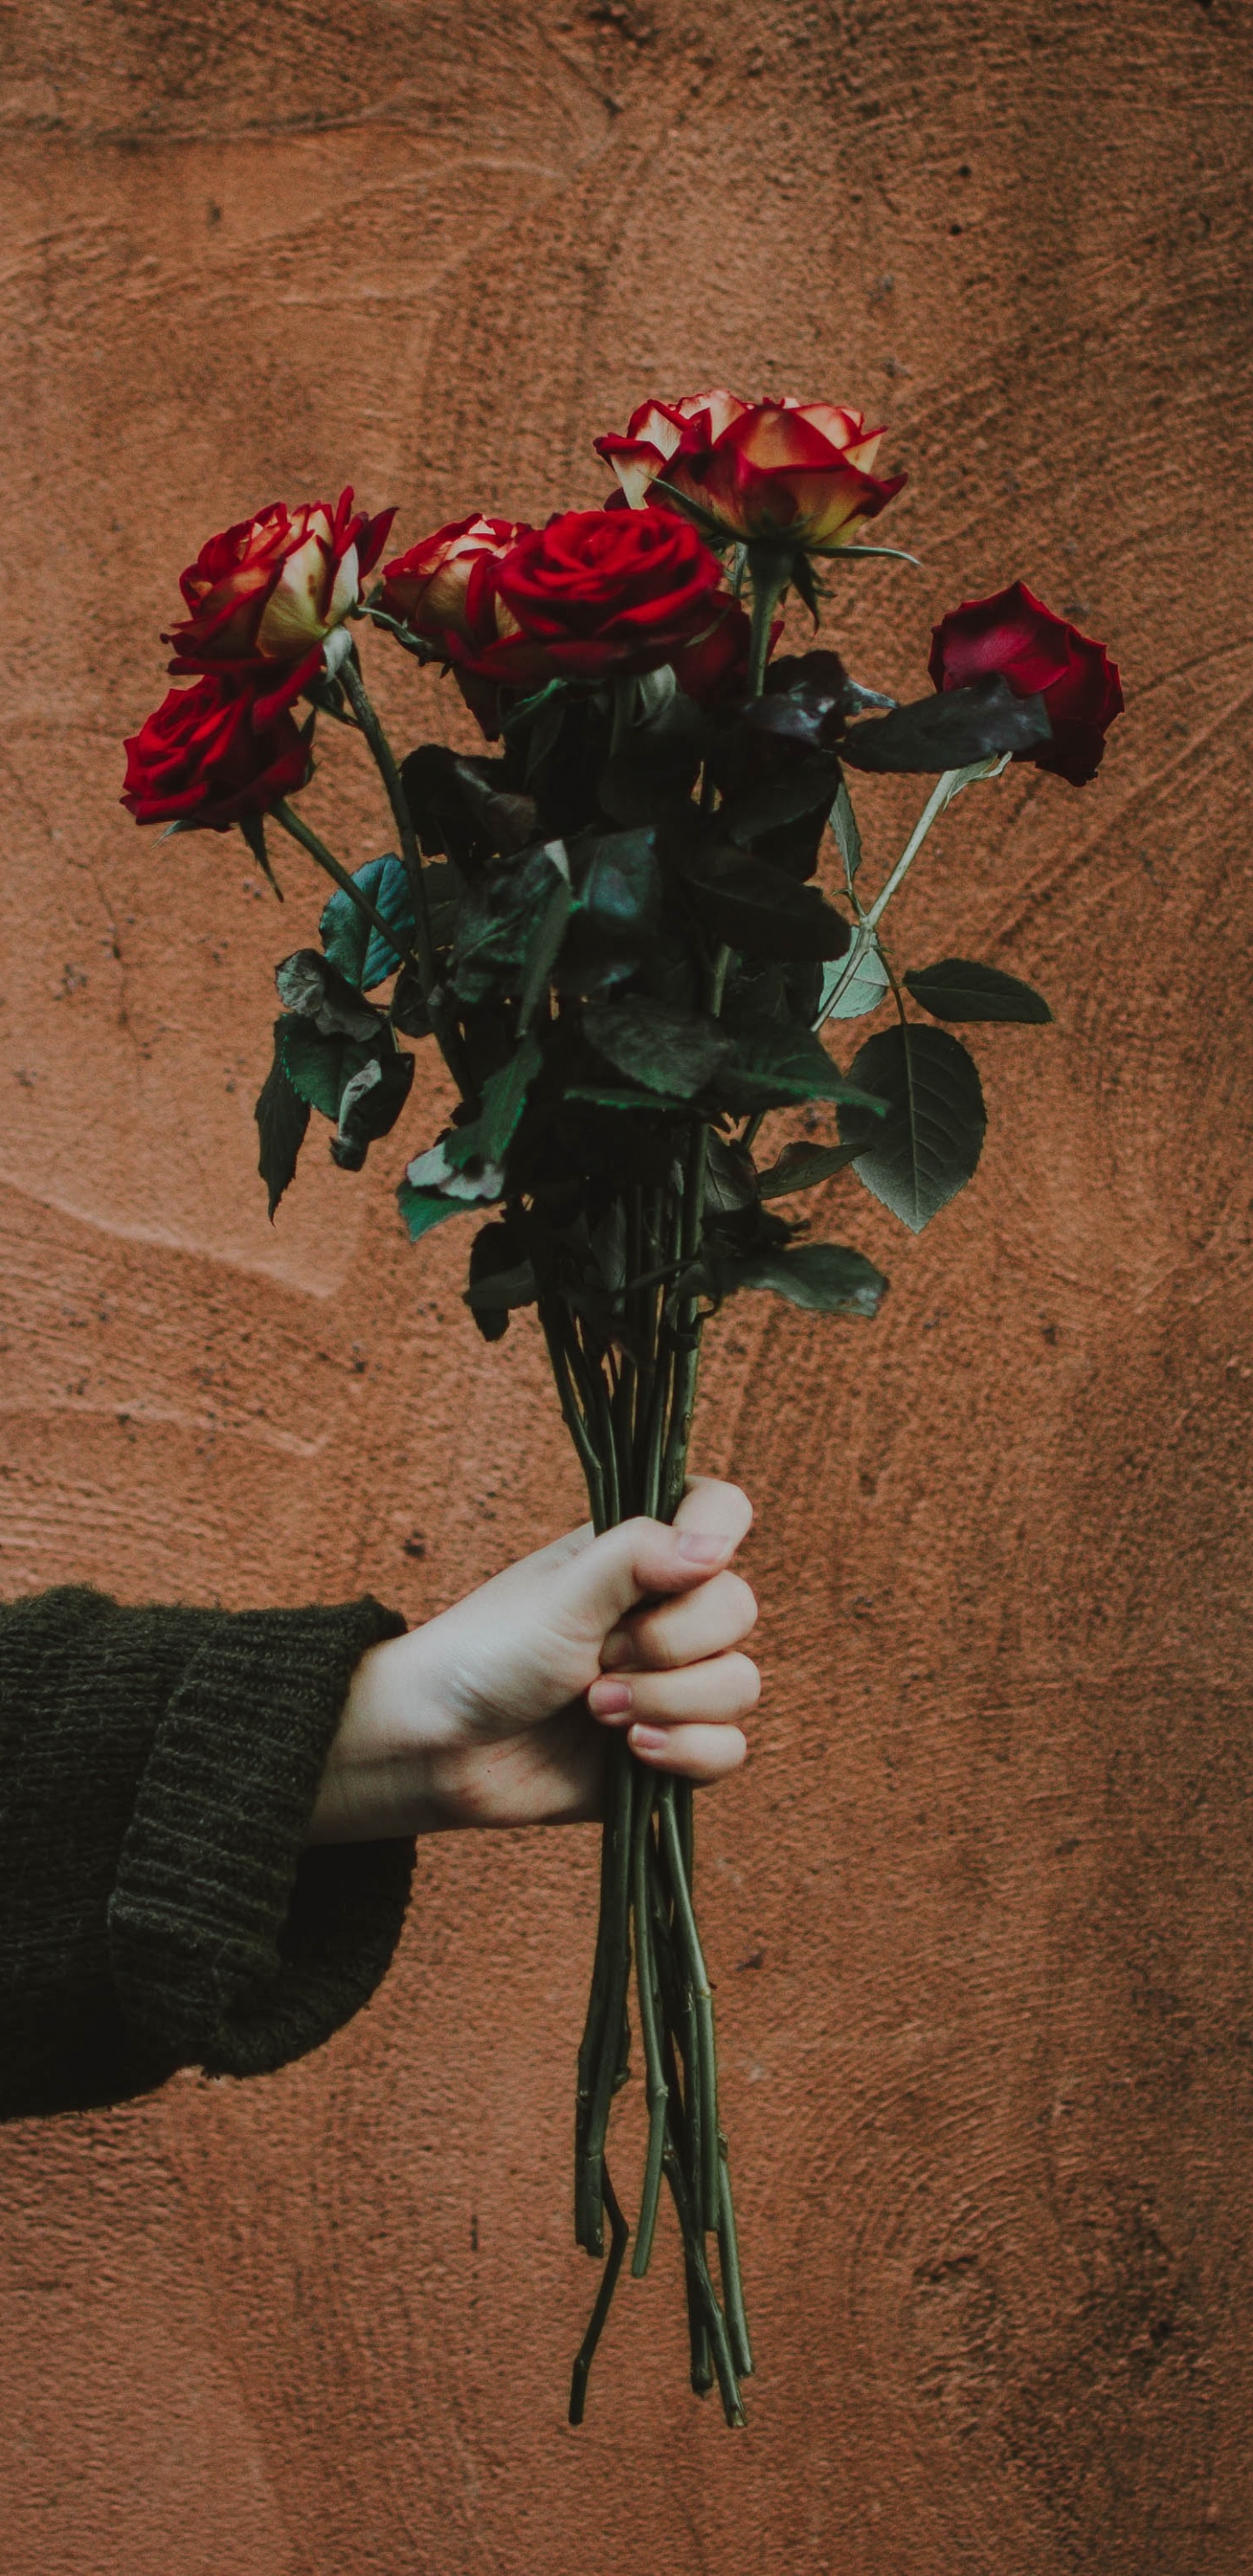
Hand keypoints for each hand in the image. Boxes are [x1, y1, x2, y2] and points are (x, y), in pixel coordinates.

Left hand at [307, 1478, 757, 1841]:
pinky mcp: (673, 1748)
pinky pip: (728, 1750)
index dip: (719, 1532)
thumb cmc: (486, 1654)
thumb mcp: (559, 1596)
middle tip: (600, 1656)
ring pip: (740, 1685)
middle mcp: (665, 1612)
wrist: (441, 1749)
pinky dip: (685, 1752)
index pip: (722, 1511)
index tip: (685, 1568)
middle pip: (739, 1609)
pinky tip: (631, 1750)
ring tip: (596, 1709)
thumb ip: (635, 1557)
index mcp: (640, 1556)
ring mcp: (672, 1682)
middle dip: (672, 1643)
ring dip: (669, 1701)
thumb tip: (716, 1547)